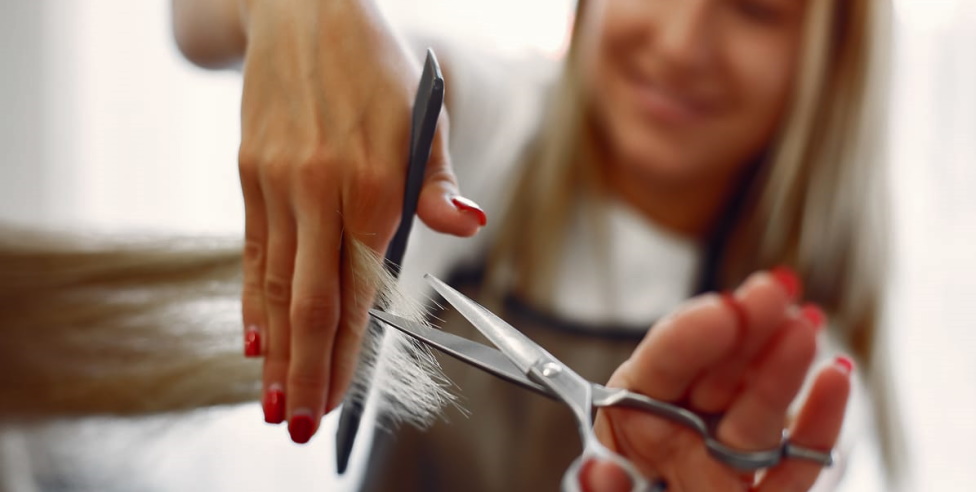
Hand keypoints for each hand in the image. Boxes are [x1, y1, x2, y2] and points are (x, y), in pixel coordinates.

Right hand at [235, 0, 484, 442]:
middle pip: (307, 301)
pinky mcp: (250, 174)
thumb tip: (467, 223)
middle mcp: (319, 190)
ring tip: (272, 399)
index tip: (339, 399)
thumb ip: (438, 182)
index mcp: (373, 184)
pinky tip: (252, 337)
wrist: (302, 13)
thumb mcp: (424, 115)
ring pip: (273, 283)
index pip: (356, 290)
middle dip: (304, 370)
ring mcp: (277, 184)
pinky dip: (251, 298)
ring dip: (273, 349)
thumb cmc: (375, 68)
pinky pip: (252, 249)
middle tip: (299, 422)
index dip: (345, 352)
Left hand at [584, 270, 851, 490]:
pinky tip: (835, 384)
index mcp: (628, 426)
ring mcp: (723, 467)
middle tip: (775, 290)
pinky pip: (794, 467)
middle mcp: (679, 439)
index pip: (660, 369)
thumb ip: (600, 490)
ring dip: (783, 369)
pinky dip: (819, 428)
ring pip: (758, 413)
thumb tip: (599, 472)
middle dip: (745, 330)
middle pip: (715, 376)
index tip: (723, 310)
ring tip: (807, 326)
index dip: (690, 336)